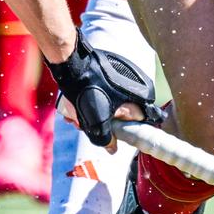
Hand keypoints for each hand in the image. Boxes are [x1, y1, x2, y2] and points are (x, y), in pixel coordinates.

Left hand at [46, 37, 160, 148]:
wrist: (73, 64)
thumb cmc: (87, 91)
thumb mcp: (96, 123)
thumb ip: (106, 139)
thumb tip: (113, 148)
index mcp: (138, 101)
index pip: (140, 122)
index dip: (125, 131)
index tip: (111, 134)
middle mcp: (136, 87)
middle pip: (123, 113)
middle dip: (105, 121)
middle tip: (87, 125)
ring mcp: (124, 77)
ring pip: (112, 102)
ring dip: (96, 110)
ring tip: (77, 115)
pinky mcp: (112, 70)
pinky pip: (106, 89)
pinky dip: (95, 97)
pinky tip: (78, 103)